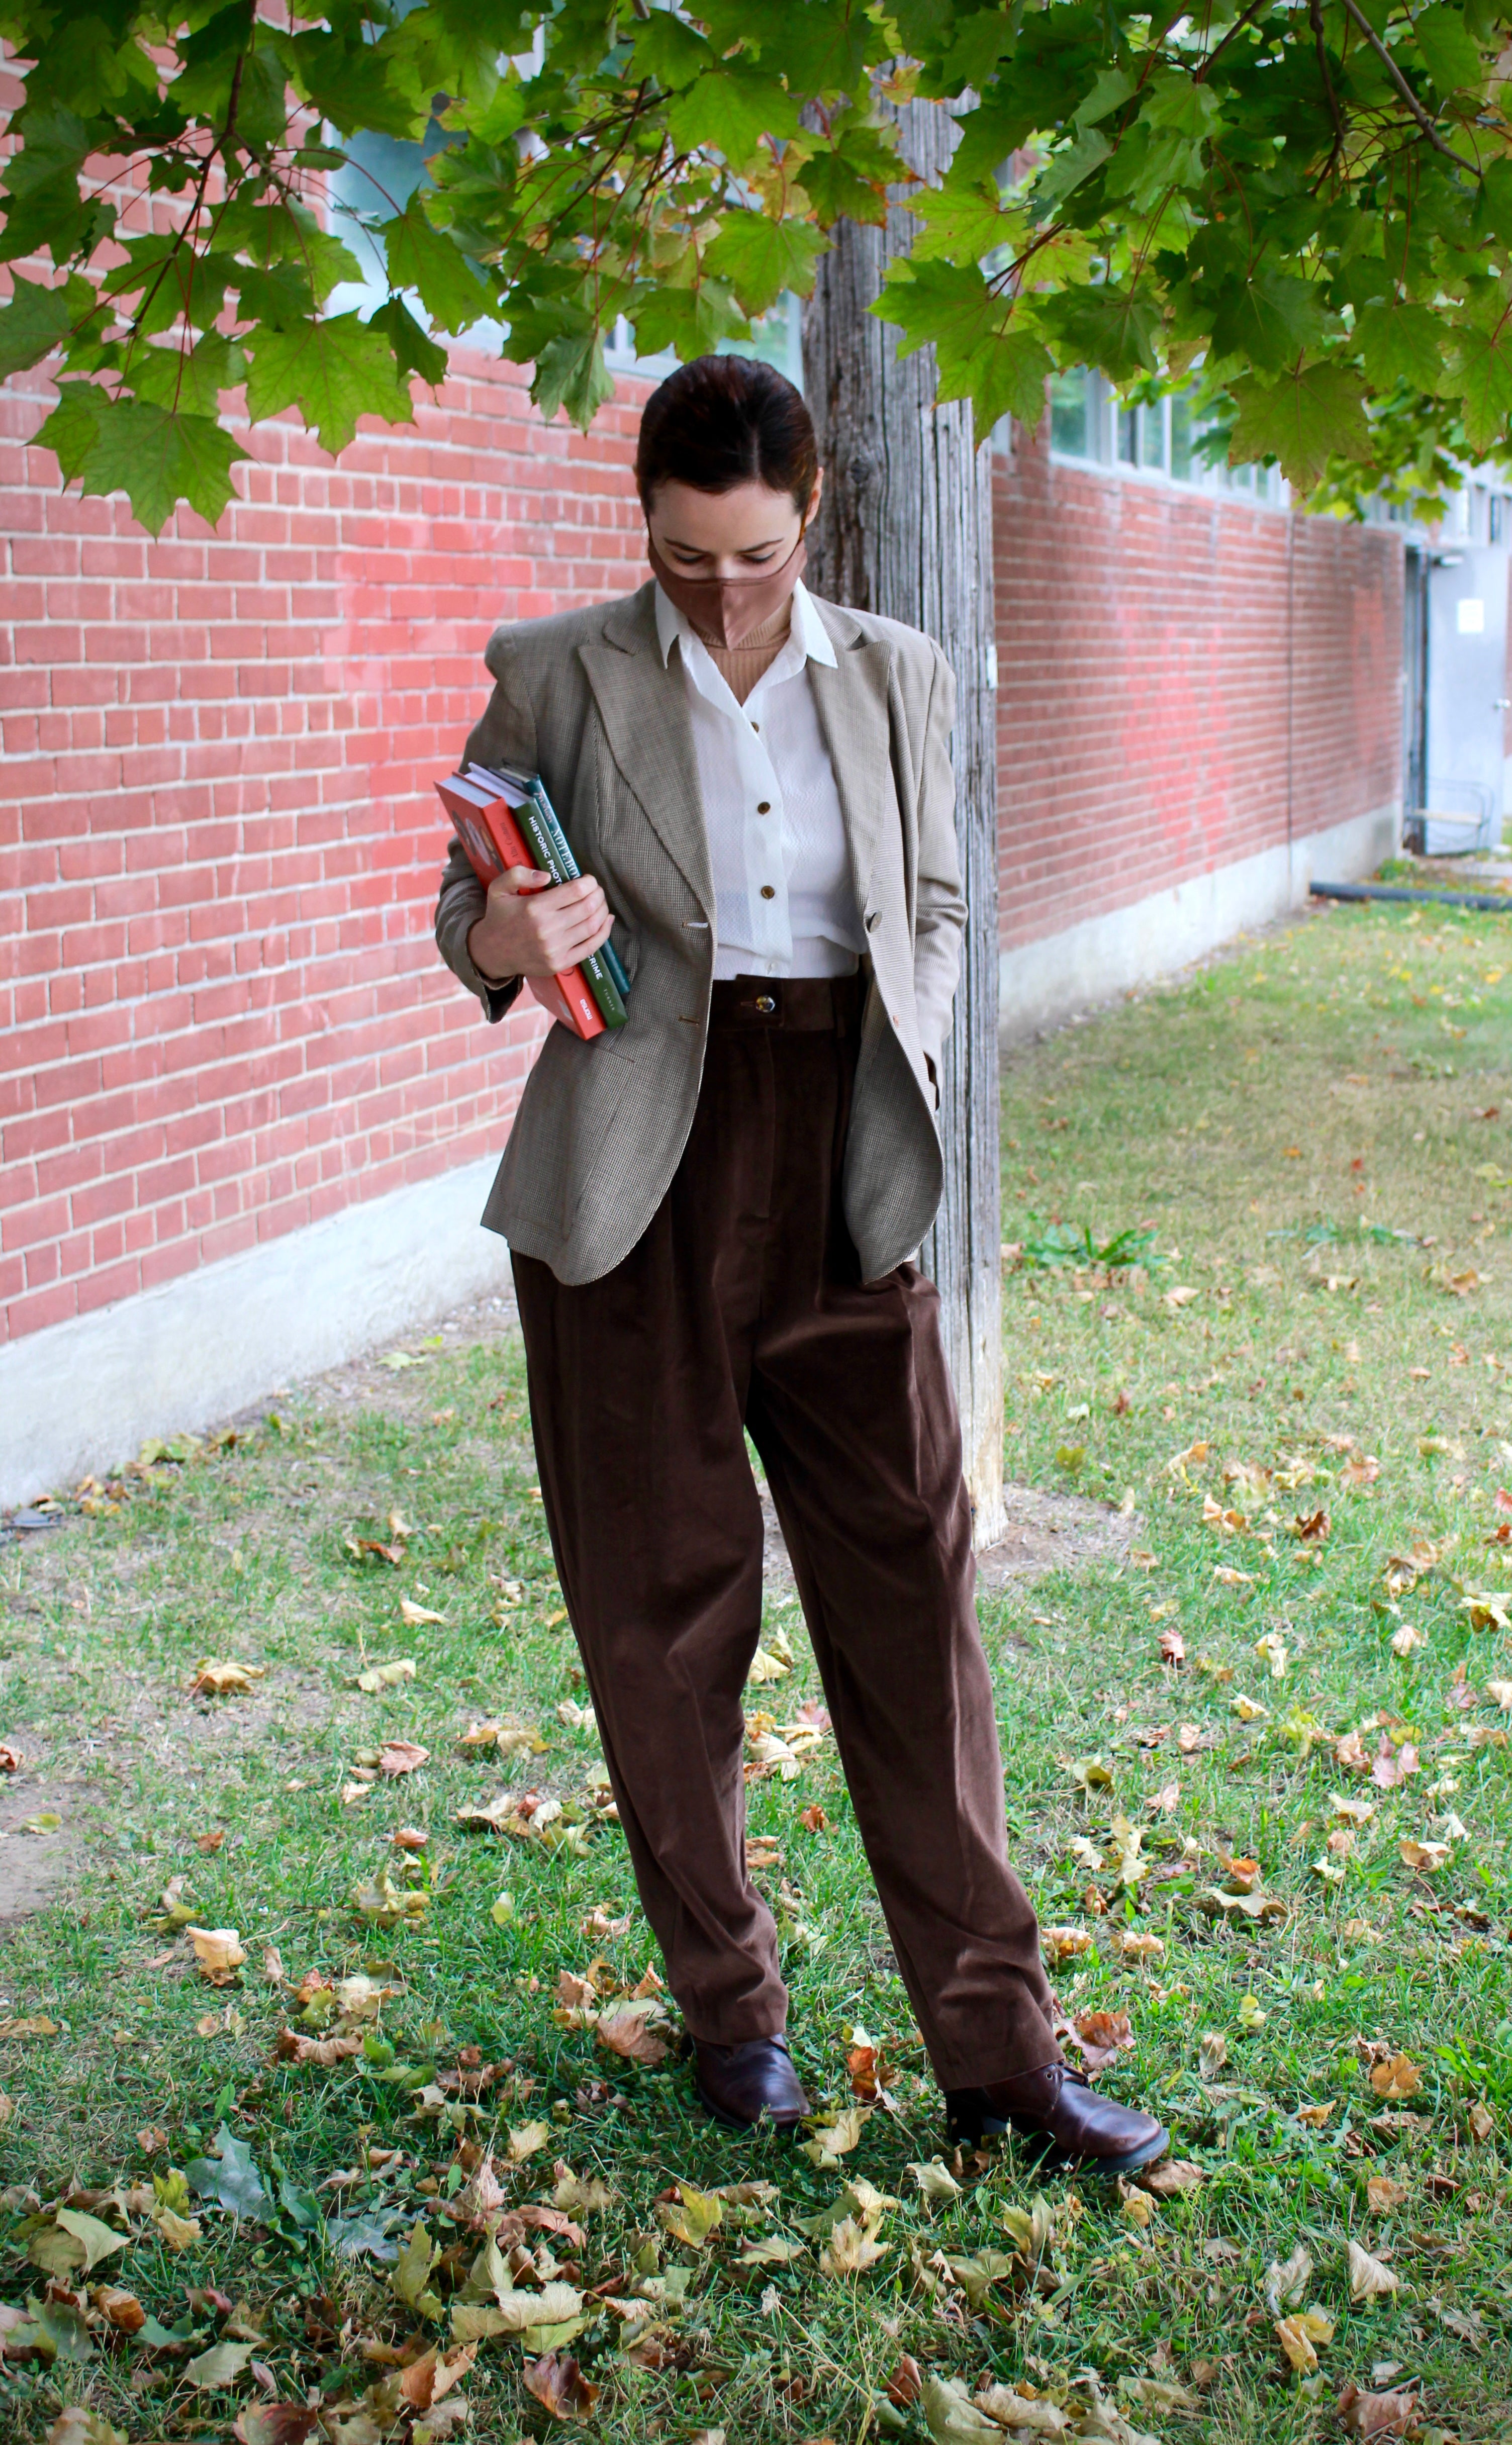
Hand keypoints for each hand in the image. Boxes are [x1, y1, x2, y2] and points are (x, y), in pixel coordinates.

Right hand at [467, 866, 613, 982]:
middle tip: (596, 890)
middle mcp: (547, 929)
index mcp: (534, 908)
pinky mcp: (560, 963)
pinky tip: (606, 921)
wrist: (492, 952)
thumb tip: (547, 876)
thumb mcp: (499, 888)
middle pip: (588, 907)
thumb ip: (518, 874)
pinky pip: (590, 947)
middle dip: (598, 895)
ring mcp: (555, 949)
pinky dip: (603, 933)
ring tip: (600, 903)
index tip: (588, 880)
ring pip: (592, 926)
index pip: (576, 891)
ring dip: (603, 911)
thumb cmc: (500, 916)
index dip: (589, 882)